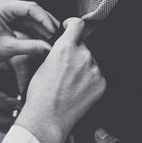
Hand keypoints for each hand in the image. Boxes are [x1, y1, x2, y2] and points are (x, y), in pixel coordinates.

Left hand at [0, 0, 58, 69]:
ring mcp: (12, 12)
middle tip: (60, 35)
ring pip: (34, 18)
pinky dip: (39, 31)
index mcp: (4, 7)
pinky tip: (48, 40)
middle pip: (35, 11)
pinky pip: (30, 23)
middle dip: (47, 23)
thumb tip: (50, 48)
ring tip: (56, 39)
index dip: (45, 19)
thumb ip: (30, 47)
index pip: (30, 8)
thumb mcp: (9, 49)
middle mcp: (8, 5)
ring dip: (44, 28)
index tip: (55, 30)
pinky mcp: (14, 19)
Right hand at [0, 55, 38, 132]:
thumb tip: (24, 100)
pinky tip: (22, 125)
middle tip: (18, 124)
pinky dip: (10, 124)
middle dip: (2, 119)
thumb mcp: (24, 61)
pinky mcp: (4, 105)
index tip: (19, 105)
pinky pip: (2, 119)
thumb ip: (24, 77)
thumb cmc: (26, 54)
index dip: (4, 101)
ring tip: (21, 127)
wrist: (34, 56)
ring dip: (5, 125)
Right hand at [16, 18, 105, 142]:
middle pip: (83, 46)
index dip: (73, 24)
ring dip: (83, 67)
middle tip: (65, 68)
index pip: (77, 24)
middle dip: (75, 53)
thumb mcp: (42, 64)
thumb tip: (63, 46)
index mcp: (65, 47)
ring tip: (69, 83)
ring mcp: (94, 70)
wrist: (48, 118)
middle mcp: (82, 55)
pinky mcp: (101, 83)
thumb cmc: (40, 94)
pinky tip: (77, 90)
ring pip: (90, 61)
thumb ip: (57, 51)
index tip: (71, 27)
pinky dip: (89, 80)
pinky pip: (96, 75)